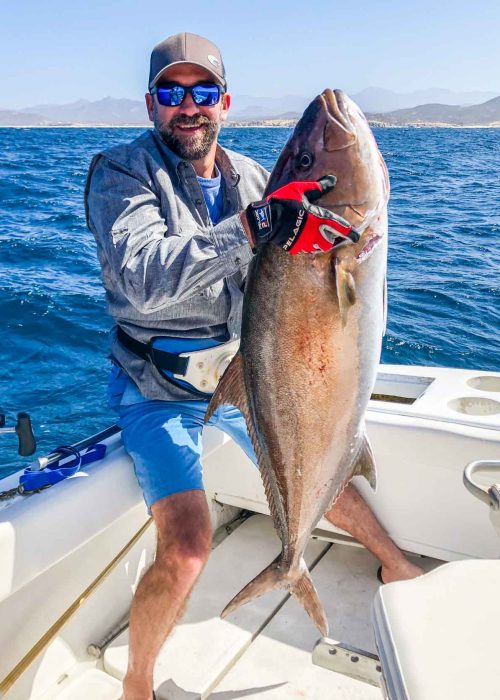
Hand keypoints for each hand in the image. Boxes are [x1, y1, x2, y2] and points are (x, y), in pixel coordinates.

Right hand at [245, 176, 359, 253]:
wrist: (265, 219)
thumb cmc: (283, 202)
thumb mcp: (301, 190)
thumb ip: (318, 187)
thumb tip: (333, 180)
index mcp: (318, 218)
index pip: (339, 227)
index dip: (349, 233)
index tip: (356, 237)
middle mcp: (314, 233)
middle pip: (331, 242)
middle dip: (336, 241)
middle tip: (339, 239)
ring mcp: (304, 242)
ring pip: (320, 248)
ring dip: (324, 245)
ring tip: (325, 241)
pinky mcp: (295, 247)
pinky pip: (306, 250)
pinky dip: (310, 247)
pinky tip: (309, 243)